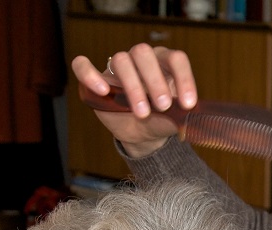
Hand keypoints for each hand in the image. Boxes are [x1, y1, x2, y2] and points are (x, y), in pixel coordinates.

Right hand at [70, 43, 197, 156]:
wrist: (143, 134)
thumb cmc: (161, 120)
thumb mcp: (175, 120)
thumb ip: (182, 115)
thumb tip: (188, 115)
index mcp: (165, 63)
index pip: (176, 59)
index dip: (184, 78)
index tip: (187, 104)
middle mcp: (143, 59)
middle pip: (145, 53)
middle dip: (155, 81)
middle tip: (163, 106)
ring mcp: (118, 67)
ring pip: (121, 60)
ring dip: (133, 87)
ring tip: (142, 112)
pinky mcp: (97, 78)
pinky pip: (83, 66)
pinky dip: (90, 75)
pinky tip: (103, 91)